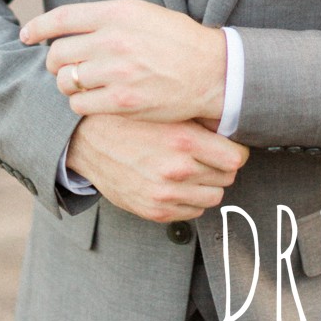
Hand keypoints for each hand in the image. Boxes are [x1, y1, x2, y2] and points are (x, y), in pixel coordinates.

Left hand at [21, 0, 225, 123]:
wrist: (214, 72)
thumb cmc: (177, 41)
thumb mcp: (142, 14)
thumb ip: (105, 18)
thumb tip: (69, 26)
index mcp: (116, 13)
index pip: (61, 18)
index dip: (37, 27)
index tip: (26, 35)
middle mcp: (113, 40)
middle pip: (57, 53)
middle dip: (54, 62)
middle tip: (61, 67)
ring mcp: (117, 72)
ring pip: (66, 81)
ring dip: (67, 84)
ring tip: (79, 84)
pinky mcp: (123, 101)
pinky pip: (80, 104)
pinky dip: (80, 103)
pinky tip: (92, 100)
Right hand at [64, 114, 248, 222]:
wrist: (84, 140)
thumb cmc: (125, 119)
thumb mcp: (161, 109)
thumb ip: (197, 120)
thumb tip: (230, 126)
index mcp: (182, 139)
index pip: (236, 158)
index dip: (233, 151)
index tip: (226, 147)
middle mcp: (177, 169)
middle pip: (227, 177)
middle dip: (219, 166)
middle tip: (204, 155)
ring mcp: (166, 193)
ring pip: (213, 196)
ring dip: (206, 184)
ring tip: (190, 169)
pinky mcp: (155, 210)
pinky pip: (193, 211)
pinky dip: (189, 199)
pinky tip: (175, 183)